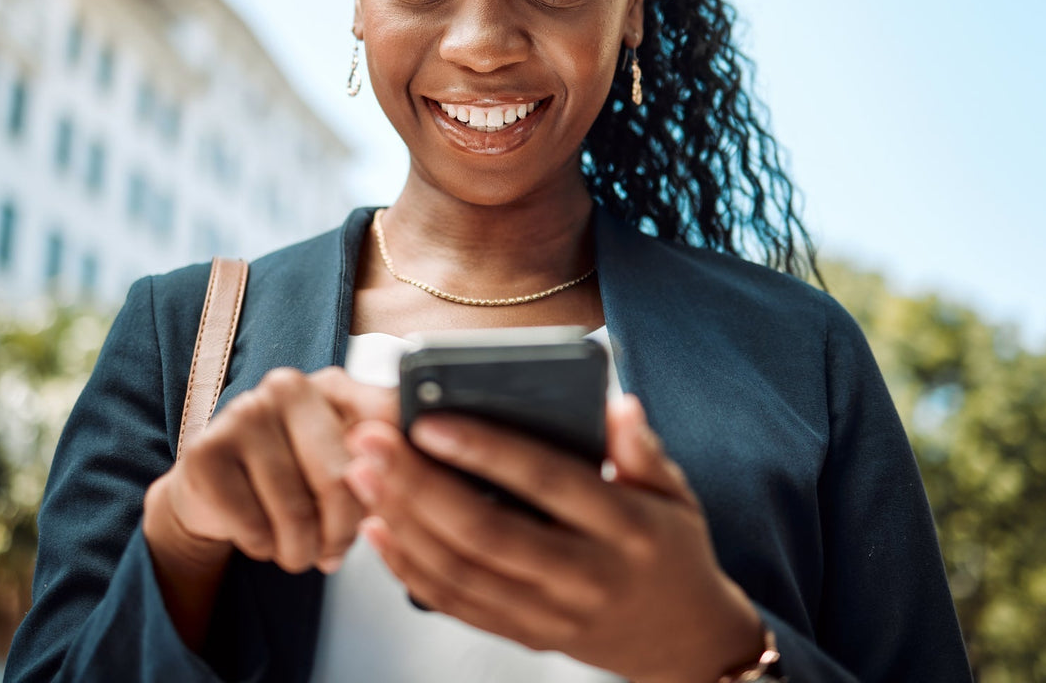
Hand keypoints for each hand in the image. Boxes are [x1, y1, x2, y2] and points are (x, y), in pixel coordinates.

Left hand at [342, 395, 766, 682]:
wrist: (684, 642)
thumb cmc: (671, 549)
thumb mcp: (676, 492)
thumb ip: (642, 448)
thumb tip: (618, 403)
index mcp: (627, 528)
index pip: (548, 482)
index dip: (486, 451)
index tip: (431, 420)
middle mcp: (586, 576)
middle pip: (487, 532)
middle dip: (418, 484)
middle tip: (370, 442)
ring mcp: (552, 615)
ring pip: (461, 572)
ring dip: (401, 522)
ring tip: (361, 474)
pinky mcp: (527, 637)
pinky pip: (457, 604)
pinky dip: (410, 568)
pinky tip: (379, 528)